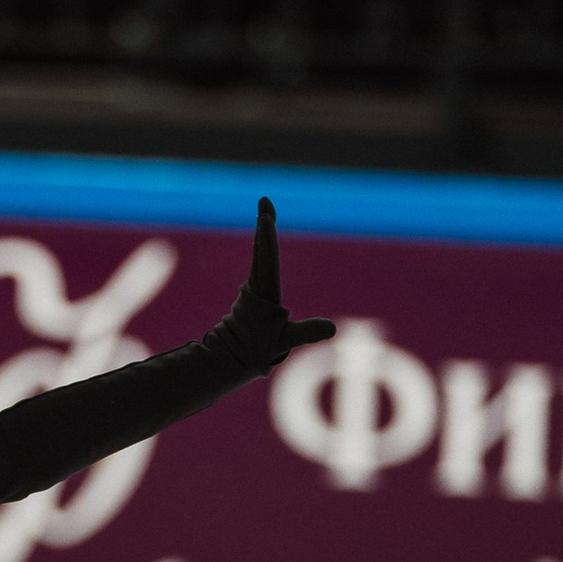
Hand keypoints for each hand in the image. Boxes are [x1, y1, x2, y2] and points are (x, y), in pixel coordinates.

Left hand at [208, 197, 336, 373]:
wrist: (230, 359)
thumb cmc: (257, 351)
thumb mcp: (284, 342)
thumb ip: (306, 333)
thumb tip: (332, 329)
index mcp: (264, 295)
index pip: (267, 262)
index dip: (267, 241)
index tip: (265, 219)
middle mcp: (256, 288)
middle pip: (262, 251)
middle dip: (265, 226)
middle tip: (264, 201)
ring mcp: (253, 290)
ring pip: (260, 257)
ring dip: (264, 234)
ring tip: (266, 212)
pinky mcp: (253, 295)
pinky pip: (260, 267)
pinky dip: (263, 249)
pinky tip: (264, 239)